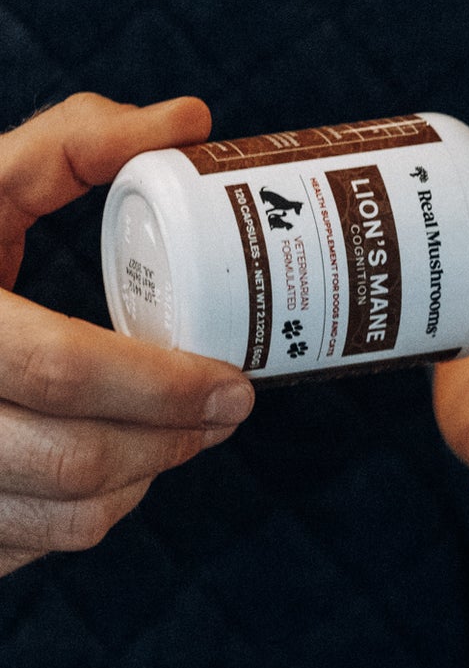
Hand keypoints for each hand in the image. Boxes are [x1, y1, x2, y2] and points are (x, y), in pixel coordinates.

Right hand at [0, 93, 255, 578]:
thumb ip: (69, 144)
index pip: (62, 369)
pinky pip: (32, 546)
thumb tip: (193, 120)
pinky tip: (114, 470)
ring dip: (144, 483)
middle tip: (228, 412)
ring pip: (63, 518)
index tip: (237, 383)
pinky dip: (89, 516)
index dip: (166, 385)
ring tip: (182, 437)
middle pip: (74, 460)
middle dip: (174, 442)